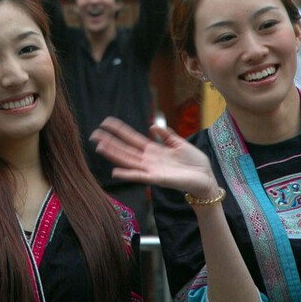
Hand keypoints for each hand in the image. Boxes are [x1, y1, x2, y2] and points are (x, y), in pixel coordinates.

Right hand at [91, 117, 219, 199]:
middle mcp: (149, 160)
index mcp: (154, 150)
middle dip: (110, 142)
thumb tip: (153, 126)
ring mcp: (151, 169)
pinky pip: (139, 176)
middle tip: (94, 135)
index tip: (106, 122)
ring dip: (114, 154)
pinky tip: (115, 171)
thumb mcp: (179, 143)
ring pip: (128, 160)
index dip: (119, 130)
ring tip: (99, 147)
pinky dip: (127, 174)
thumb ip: (166, 135)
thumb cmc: (194, 162)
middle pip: (125, 149)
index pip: (132, 138)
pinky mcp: (157, 179)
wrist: (206, 177)